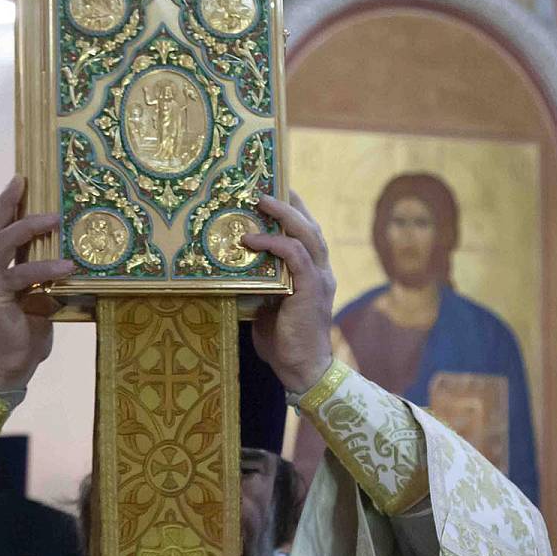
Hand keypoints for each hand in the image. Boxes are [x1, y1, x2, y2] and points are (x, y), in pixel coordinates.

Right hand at [0, 177, 74, 389]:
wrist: (8, 368)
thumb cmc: (25, 335)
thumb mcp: (38, 298)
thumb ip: (42, 277)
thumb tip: (71, 255)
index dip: (6, 206)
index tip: (20, 182)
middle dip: (7, 204)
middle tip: (23, 182)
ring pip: (0, 244)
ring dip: (28, 228)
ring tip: (54, 218)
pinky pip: (20, 275)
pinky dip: (44, 268)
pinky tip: (66, 266)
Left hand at [241, 192, 336, 393]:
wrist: (302, 369)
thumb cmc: (283, 341)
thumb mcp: (268, 305)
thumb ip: (261, 284)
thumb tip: (235, 267)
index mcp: (313, 273)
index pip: (307, 233)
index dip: (293, 210)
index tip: (274, 190)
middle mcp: (321, 271)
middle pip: (309, 225)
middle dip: (289, 202)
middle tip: (266, 185)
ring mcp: (319, 279)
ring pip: (307, 234)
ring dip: (283, 213)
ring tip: (260, 199)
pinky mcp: (311, 289)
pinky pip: (295, 256)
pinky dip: (274, 243)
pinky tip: (251, 239)